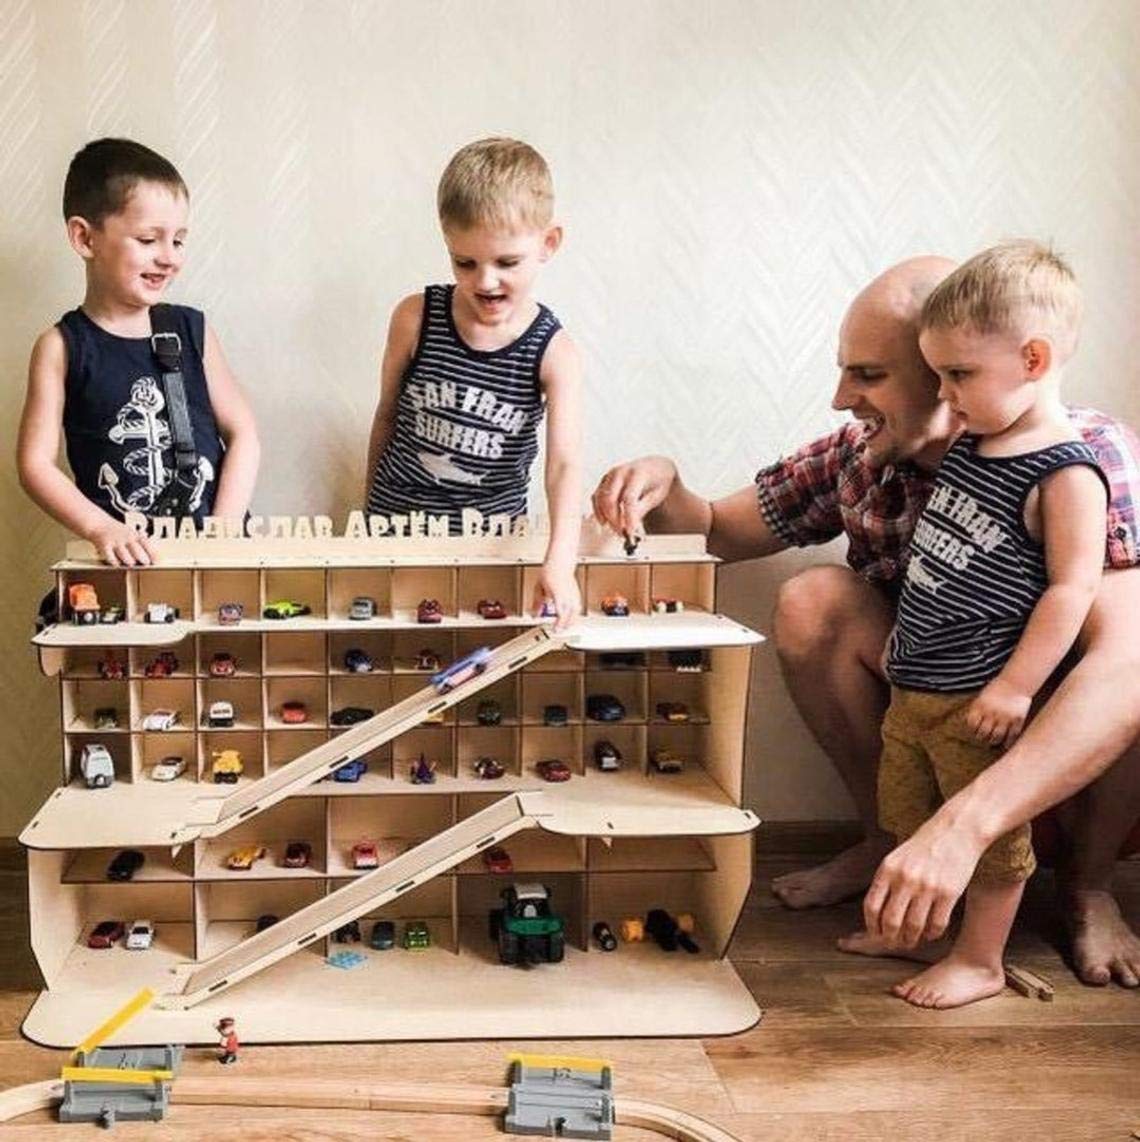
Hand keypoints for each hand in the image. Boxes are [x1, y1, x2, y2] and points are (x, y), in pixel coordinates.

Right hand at [85, 518, 156, 566]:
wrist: (99, 524)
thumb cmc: (118, 531)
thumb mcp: (133, 533)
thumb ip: (143, 542)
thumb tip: (156, 553)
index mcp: (135, 536)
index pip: (147, 544)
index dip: (153, 553)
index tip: (157, 561)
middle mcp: (126, 539)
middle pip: (137, 550)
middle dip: (143, 558)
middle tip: (146, 563)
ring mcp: (116, 543)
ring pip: (125, 555)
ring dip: (129, 561)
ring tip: (132, 563)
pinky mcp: (105, 547)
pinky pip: (111, 558)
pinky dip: (115, 562)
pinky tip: (118, 564)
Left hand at [532, 560, 580, 632]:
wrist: (560, 562)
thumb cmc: (550, 571)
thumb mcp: (539, 588)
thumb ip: (537, 603)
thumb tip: (535, 613)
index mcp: (559, 596)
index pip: (561, 615)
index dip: (558, 624)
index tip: (555, 630)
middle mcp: (568, 596)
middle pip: (570, 616)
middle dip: (565, 626)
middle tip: (559, 631)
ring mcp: (574, 595)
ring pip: (576, 613)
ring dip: (571, 621)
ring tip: (564, 626)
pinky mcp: (576, 593)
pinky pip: (577, 607)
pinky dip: (574, 614)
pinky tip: (569, 615)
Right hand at [591, 456, 676, 538]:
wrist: (654, 467)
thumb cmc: (656, 480)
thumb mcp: (656, 495)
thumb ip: (642, 509)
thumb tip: (630, 525)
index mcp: (638, 474)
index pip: (629, 498)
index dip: (628, 517)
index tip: (630, 531)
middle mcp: (621, 472)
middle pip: (610, 499)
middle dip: (614, 519)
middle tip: (622, 533)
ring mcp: (610, 475)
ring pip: (600, 498)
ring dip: (605, 517)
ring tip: (616, 529)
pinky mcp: (604, 481)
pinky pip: (596, 497)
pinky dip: (598, 511)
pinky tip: (606, 521)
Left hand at [863, 818, 983, 946]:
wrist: (954, 832)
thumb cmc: (923, 847)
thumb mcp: (895, 858)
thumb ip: (885, 882)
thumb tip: (875, 912)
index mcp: (888, 869)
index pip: (872, 906)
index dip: (872, 926)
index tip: (876, 933)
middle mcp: (905, 879)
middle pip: (891, 922)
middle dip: (890, 938)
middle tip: (894, 943)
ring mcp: (928, 887)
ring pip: (913, 927)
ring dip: (910, 940)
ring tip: (910, 941)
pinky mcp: (949, 893)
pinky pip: (937, 925)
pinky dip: (931, 934)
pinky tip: (929, 934)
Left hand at [965, 678, 1030, 746]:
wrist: (1016, 682)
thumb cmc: (997, 689)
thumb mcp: (982, 697)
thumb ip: (977, 710)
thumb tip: (971, 725)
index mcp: (980, 706)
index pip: (971, 724)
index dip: (972, 730)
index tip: (974, 732)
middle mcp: (991, 713)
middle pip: (983, 733)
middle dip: (981, 738)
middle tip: (983, 739)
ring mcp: (1005, 717)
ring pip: (996, 737)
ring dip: (993, 741)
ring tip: (992, 742)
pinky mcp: (1017, 720)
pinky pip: (1012, 736)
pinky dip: (1008, 742)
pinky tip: (1005, 745)